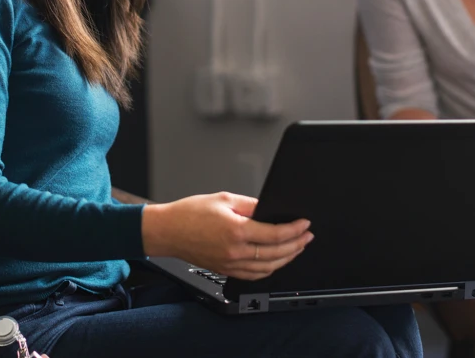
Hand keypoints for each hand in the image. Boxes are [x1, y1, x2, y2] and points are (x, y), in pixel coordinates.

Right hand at [142, 192, 313, 280]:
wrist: (167, 231)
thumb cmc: (189, 213)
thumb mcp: (223, 198)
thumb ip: (250, 205)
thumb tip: (269, 209)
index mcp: (236, 230)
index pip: (275, 234)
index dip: (294, 229)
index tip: (304, 224)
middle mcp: (235, 251)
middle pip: (276, 253)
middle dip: (297, 244)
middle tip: (307, 236)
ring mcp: (230, 264)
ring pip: (268, 268)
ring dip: (287, 258)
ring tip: (297, 248)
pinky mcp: (225, 270)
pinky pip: (254, 275)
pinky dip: (270, 269)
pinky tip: (276, 261)